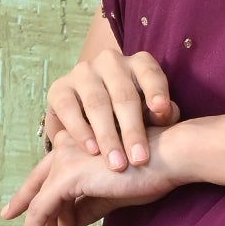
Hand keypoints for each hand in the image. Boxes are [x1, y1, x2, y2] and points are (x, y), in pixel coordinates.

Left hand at [2, 133, 175, 225]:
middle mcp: (66, 147)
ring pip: (42, 203)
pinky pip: (43, 207)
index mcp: (78, 145)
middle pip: (42, 190)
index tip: (16, 212)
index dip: (32, 196)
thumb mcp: (114, 191)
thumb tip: (70, 222)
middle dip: (32, 221)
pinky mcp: (67, 175)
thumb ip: (89, 204)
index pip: (50, 175)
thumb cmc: (151, 171)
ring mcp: (65, 159)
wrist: (169, 157)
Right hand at [43, 34, 177, 169]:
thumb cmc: (131, 116)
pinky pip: (68, 109)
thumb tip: (165, 115)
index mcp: (138, 64)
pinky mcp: (59, 88)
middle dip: (132, 130)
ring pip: (96, 103)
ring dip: (107, 136)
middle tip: (140, 160)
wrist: (88, 115)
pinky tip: (92, 150)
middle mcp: (110, 62)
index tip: (161, 110)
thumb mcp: (150, 114)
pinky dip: (81, 131)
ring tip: (117, 163)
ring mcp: (83, 72)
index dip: (156, 91)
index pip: (150, 73)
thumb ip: (161, 114)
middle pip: (123, 95)